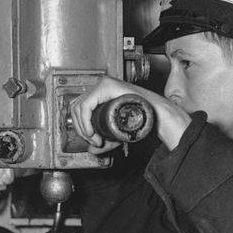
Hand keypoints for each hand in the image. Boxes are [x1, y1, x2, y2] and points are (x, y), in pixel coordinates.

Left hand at [69, 75, 191, 151]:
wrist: (156, 115)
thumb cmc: (140, 119)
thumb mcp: (116, 132)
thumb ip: (103, 141)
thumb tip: (90, 148)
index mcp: (100, 93)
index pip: (78, 108)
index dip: (80, 127)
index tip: (91, 140)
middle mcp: (100, 86)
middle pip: (76, 107)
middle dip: (81, 129)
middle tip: (93, 141)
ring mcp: (103, 84)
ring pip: (78, 106)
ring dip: (83, 127)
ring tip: (96, 138)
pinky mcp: (106, 85)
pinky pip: (86, 104)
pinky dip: (85, 121)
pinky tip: (92, 131)